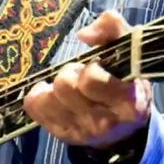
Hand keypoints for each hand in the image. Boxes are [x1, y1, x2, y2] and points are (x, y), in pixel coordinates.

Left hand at [23, 10, 151, 149]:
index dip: (90, 68)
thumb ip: (112, 29)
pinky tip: (51, 93)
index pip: (92, 80)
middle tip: (81, 75)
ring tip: (69, 85)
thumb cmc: (125, 84)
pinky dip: (38, 95)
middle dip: (70, 74)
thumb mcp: (130, 54)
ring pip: (47, 98)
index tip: (97, 67)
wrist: (124, 131)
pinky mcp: (61, 134)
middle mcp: (104, 122)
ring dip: (54, 86)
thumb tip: (83, 34)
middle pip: (64, 86)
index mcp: (127, 102)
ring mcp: (81, 132)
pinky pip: (34, 107)